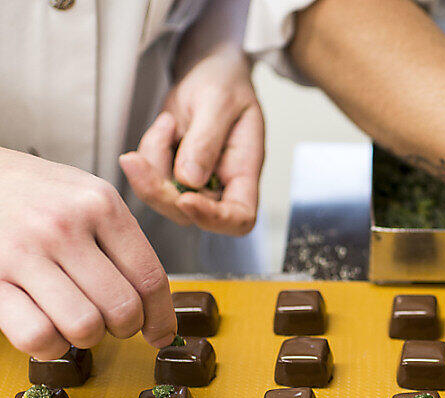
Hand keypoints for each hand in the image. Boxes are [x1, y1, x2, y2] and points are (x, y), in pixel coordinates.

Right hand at [0, 150, 176, 359]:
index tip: (161, 333)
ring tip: (76, 322)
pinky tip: (46, 329)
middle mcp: (64, 226)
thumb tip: (155, 301)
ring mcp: (24, 253)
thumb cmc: (32, 192)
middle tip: (111, 323)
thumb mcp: (85, 194)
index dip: (162, 316)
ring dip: (86, 338)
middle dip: (124, 328)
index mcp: (100, 204)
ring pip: (85, 327)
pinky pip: (38, 335)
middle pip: (123, 308)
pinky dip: (48, 345)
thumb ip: (121, 238)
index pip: (150, 277)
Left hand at [119, 46, 264, 235]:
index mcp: (245, 170)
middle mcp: (221, 183)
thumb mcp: (218, 102)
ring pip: (163, 197)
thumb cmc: (224, 82)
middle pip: (190, 214)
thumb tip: (190, 180)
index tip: (186, 199)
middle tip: (137, 159)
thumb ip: (205, 141)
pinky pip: (149, 176)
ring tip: (167, 123)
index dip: (214, 219)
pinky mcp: (171, 171)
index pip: (239, 217)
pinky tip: (166, 125)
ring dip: (151, 164)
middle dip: (159, 190)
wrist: (208, 69)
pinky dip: (147, 152)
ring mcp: (195, 180)